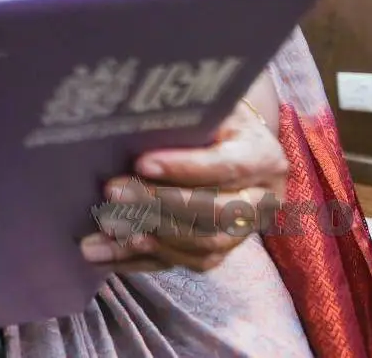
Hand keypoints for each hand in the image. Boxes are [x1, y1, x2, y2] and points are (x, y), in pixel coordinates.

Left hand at [81, 83, 286, 273]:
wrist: (225, 141)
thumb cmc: (207, 119)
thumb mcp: (204, 109)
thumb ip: (182, 118)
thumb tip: (133, 121)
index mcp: (262, 156)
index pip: (227, 166)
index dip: (185, 167)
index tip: (141, 162)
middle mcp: (262, 198)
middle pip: (217, 211)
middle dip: (160, 203)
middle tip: (113, 193)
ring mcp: (245, 230)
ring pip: (205, 244)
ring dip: (152, 236)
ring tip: (108, 224)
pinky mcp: (222, 250)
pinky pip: (189, 262)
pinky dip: (148, 257)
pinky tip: (114, 248)